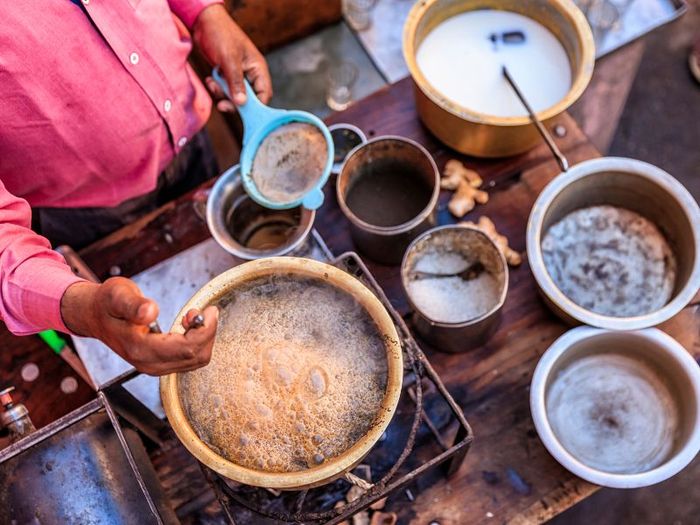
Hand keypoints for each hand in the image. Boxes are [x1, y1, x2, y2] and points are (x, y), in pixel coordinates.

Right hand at [61, 278, 217, 374]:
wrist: (94, 315)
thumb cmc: (107, 303)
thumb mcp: (117, 295)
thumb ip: (134, 304)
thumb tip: (150, 312)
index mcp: (140, 349)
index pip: (187, 348)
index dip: (205, 330)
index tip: (209, 310)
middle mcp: (148, 363)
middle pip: (196, 357)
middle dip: (207, 333)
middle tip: (204, 310)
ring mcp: (154, 366)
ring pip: (195, 361)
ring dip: (203, 338)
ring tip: (193, 316)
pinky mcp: (158, 364)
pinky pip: (188, 360)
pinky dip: (196, 343)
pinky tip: (188, 326)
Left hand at [193, 4, 271, 109]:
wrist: (203, 22)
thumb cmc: (221, 34)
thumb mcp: (229, 59)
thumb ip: (236, 82)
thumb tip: (242, 103)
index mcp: (258, 69)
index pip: (264, 94)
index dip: (256, 107)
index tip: (244, 113)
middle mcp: (250, 74)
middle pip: (249, 99)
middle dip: (235, 103)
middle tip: (222, 105)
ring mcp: (238, 75)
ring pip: (234, 96)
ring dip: (222, 93)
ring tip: (213, 83)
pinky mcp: (227, 76)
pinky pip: (224, 90)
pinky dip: (216, 88)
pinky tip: (210, 79)